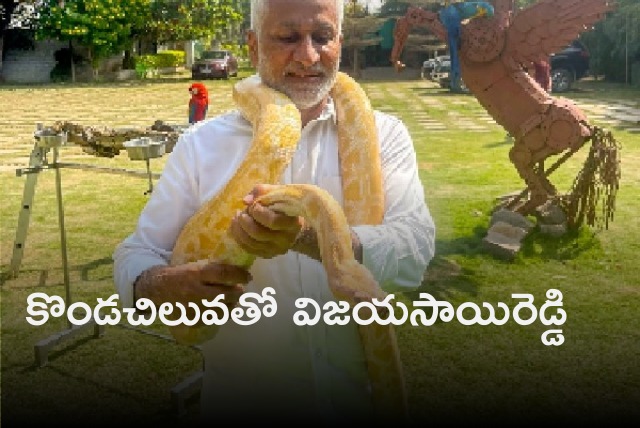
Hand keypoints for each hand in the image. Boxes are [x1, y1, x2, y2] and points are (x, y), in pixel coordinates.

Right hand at [135, 261, 249, 310]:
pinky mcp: (192, 321)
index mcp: (195, 274)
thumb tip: (238, 271)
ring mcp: (193, 308)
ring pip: (222, 310)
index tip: (248, 277)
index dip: (239, 275)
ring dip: (232, 304)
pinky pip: (214, 319)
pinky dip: (221, 314)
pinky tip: (221, 309)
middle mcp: (194, 291)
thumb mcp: (194, 266)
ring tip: (233, 300)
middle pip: (225, 294)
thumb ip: (213, 269)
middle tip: (240, 290)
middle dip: (237, 292)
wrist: (157, 290)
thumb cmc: (180, 275)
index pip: (223, 274)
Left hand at [229, 184, 302, 258]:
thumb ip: (262, 192)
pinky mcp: (267, 254)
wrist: (294, 227)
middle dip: (245, 221)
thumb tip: (246, 200)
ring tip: (236, 218)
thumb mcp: (278, 194)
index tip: (253, 206)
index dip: (258, 213)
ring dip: (239, 229)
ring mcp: (276, 249)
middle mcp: (285, 240)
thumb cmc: (285, 207)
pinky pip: (248, 249)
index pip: (272, 221)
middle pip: (258, 233)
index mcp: (292, 223)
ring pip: (251, 242)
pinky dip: (238, 237)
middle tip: (241, 212)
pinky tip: (236, 227)